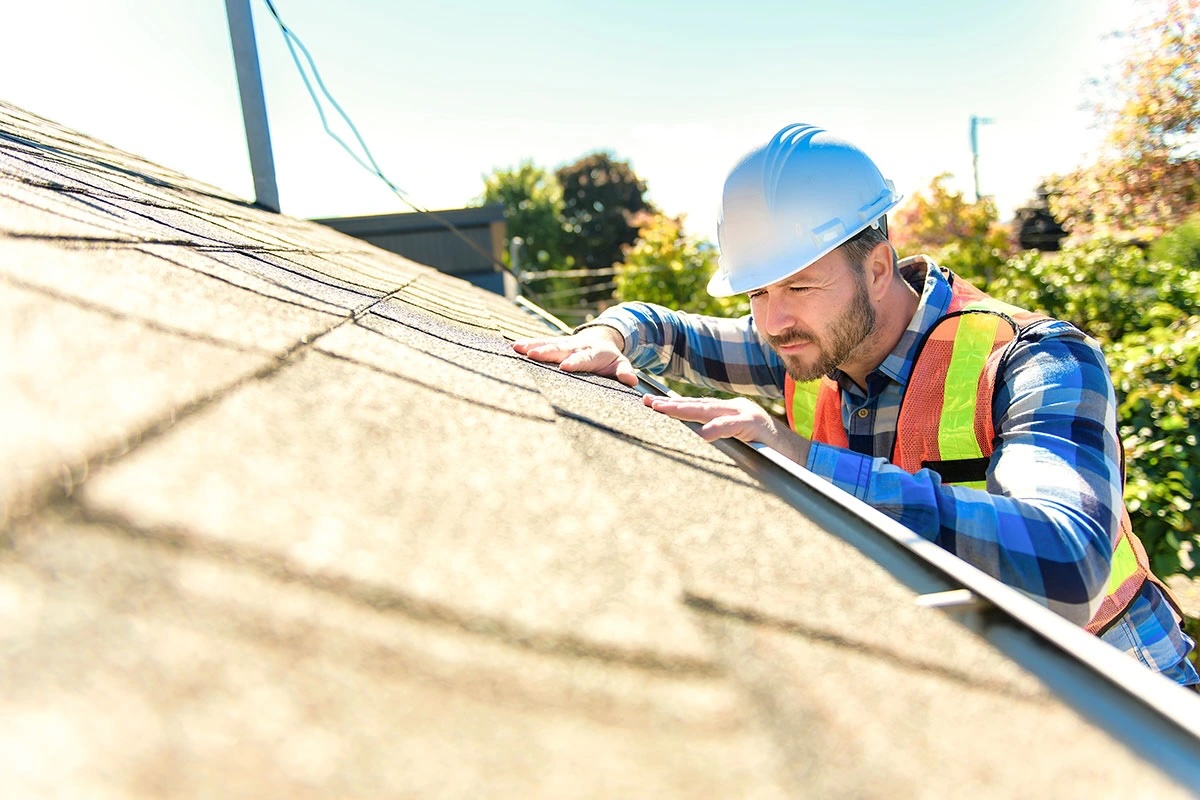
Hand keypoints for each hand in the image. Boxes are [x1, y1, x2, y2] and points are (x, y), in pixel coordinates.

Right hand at [512, 326, 638, 386]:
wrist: (601, 336)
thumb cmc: (610, 357)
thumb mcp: (620, 364)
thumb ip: (624, 372)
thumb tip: (632, 381)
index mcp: (593, 353)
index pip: (583, 358)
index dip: (574, 362)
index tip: (565, 366)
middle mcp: (576, 346)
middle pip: (561, 349)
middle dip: (547, 352)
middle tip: (533, 355)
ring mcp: (564, 344)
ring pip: (548, 344)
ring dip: (533, 346)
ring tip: (518, 348)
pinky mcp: (555, 343)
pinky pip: (540, 342)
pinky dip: (528, 344)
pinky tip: (514, 346)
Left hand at [642, 395, 810, 464]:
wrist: (802, 458)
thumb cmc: (769, 455)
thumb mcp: (738, 446)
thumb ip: (719, 440)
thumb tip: (695, 441)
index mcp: (730, 413)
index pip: (698, 408)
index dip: (674, 406)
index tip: (651, 404)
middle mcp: (736, 409)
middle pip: (698, 405)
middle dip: (671, 404)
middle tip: (647, 402)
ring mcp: (747, 414)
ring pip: (710, 410)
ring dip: (685, 410)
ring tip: (663, 410)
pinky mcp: (757, 426)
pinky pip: (733, 426)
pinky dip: (717, 428)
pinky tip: (702, 433)